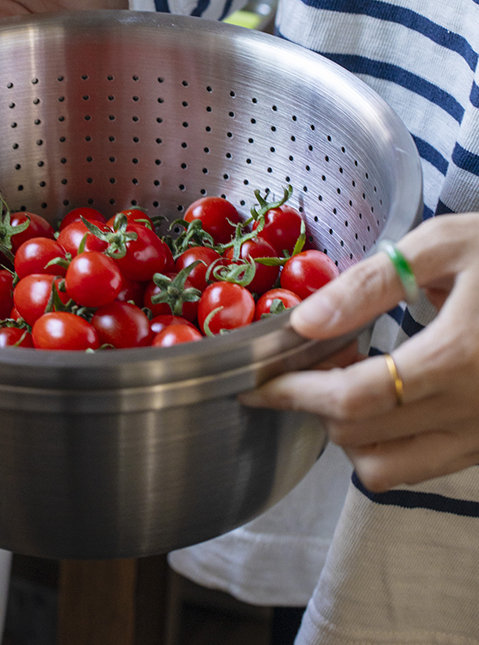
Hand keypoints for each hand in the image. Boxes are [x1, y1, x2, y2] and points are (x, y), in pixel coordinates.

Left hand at [239, 213, 478, 491]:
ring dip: (346, 433)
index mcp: (460, 357)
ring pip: (386, 470)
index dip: (294, 394)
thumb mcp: (443, 247)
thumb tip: (304, 323)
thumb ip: (368, 287)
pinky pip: (420, 467)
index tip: (258, 386)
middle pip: (359, 436)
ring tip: (343, 382)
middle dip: (312, 405)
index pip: (352, 399)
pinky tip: (382, 399)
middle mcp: (475, 411)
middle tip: (305, 365)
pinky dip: (384, 445)